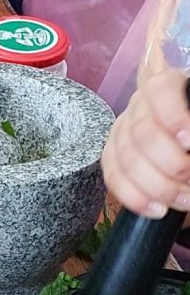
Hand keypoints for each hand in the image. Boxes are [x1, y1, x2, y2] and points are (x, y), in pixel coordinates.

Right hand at [101, 69, 189, 217]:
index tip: (188, 142)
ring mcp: (122, 131)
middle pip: (142, 133)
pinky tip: (157, 208)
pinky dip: (136, 198)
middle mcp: (139, 105)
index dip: (173, 117)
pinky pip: (114, 179)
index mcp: (167, 86)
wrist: (185, 149)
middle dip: (172, 164)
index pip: (159, 89)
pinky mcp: (112, 156)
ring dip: (158, 187)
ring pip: (127, 160)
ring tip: (184, 199)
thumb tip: (182, 131)